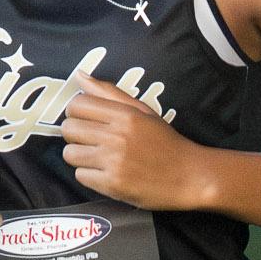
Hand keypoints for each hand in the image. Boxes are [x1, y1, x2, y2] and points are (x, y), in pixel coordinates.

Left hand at [60, 73, 205, 208]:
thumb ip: (109, 93)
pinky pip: (80, 175)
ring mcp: (114, 161)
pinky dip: (90, 175)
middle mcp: (117, 136)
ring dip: (80, 156)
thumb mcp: (142, 111)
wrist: (191, 177)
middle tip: (93, 141)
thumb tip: (79, 75)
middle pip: (69, 129)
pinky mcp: (112, 184)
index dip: (77, 112)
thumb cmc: (165, 143)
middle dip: (76, 135)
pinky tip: (106, 173)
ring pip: (69, 154)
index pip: (77, 104)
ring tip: (99, 157)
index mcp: (125, 115)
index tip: (87, 120)